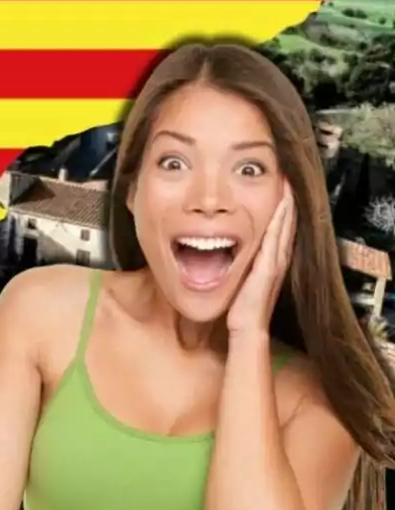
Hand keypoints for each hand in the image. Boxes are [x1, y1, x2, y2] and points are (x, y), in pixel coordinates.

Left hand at [225, 181, 295, 335]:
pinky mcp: (268, 268)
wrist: (246, 329)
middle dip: (287, 204)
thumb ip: (237, 267)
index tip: (280, 191)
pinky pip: (275, 240)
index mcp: (269, 263)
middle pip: (285, 226)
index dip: (281, 212)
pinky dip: (280, 223)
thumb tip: (222, 254)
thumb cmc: (239, 309)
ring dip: (286, 208)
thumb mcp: (239, 281)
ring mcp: (274, 264)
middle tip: (287, 179)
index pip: (277, 232)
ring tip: (287, 185)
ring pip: (283, 230)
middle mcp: (275, 261)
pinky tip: (280, 207)